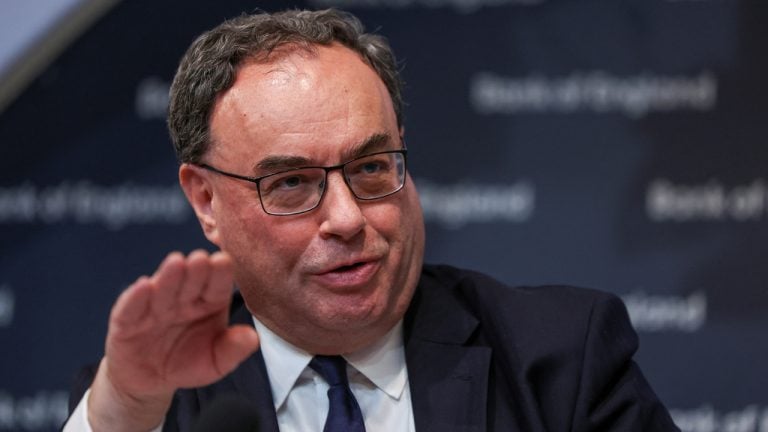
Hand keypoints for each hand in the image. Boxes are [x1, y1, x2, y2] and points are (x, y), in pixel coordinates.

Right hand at [87, 250, 259, 431]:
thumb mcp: (215, 362)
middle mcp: (182, 299)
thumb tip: (252, 338)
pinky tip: (144, 286)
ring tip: (176, 263)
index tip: (224, 261)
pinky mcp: (126, 321)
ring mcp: (154, 308)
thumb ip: (233, 350)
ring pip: (162, 290)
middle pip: (190, 282)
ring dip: (169, 277)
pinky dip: (135, 298)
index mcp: (208, 303)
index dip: (220, 274)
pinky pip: (130, 308)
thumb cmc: (188, 363)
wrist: (150, 382)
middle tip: (200, 258)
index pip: (217, 286)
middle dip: (196, 270)